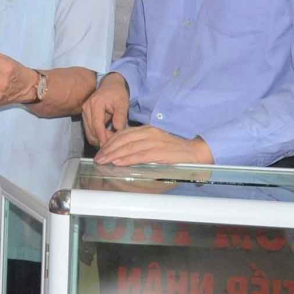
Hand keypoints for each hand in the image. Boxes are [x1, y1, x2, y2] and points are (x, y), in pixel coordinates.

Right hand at [81, 73, 129, 147]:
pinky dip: (97, 135)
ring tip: (111, 142)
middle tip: (114, 146)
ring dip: (98, 139)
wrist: (110, 85)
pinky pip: (89, 129)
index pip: (97, 125)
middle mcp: (86, 108)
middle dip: (101, 140)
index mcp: (95, 104)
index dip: (102, 137)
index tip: (109, 147)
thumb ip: (120, 116)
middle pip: (91, 130)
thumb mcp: (122, 103)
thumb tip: (118, 130)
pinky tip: (106, 137)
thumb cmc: (117, 93)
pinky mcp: (85, 116)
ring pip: (89, 132)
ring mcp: (84, 112)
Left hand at [94, 126, 213, 165]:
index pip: (123, 134)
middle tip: (98, 158)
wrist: (195, 152)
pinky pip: (140, 155)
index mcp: (147, 130)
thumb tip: (122, 153)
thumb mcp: (154, 143)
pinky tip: (118, 163)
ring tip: (104, 161)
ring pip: (129, 147)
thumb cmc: (174, 150)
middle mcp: (149, 133)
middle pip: (123, 140)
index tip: (100, 151)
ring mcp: (155, 142)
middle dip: (108, 149)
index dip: (109, 142)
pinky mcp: (161, 152)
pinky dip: (128, 159)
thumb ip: (140, 145)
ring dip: (114, 155)